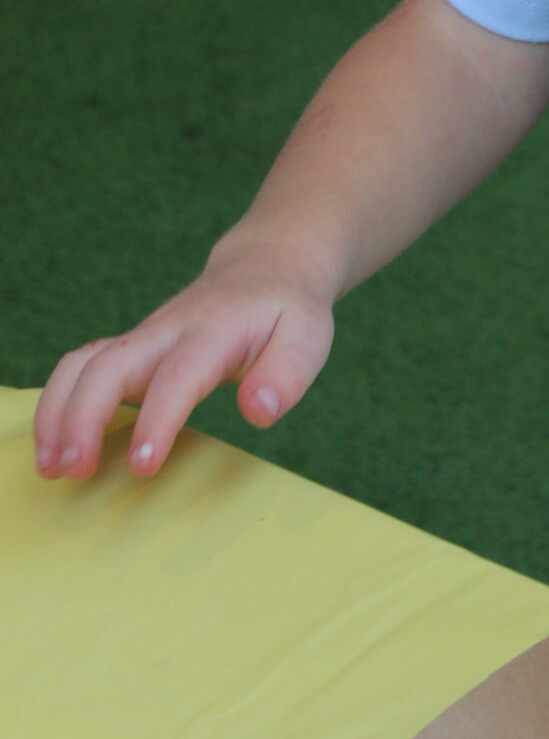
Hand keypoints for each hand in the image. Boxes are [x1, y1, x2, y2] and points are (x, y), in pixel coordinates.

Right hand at [33, 242, 334, 479]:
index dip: (157, 420)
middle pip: (108, 365)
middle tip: (73, 471)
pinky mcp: (130, 349)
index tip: (141, 465)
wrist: (265, 266)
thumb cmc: (287, 311)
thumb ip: (287, 374)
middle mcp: (168, 331)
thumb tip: (260, 411)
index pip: (178, 376)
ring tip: (50, 467)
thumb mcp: (308, 336)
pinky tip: (55, 446)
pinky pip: (80, 369)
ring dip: (58, 413)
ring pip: (82, 364)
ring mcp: (143, 338)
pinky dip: (58, 404)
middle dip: (82, 417)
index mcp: (214, 331)